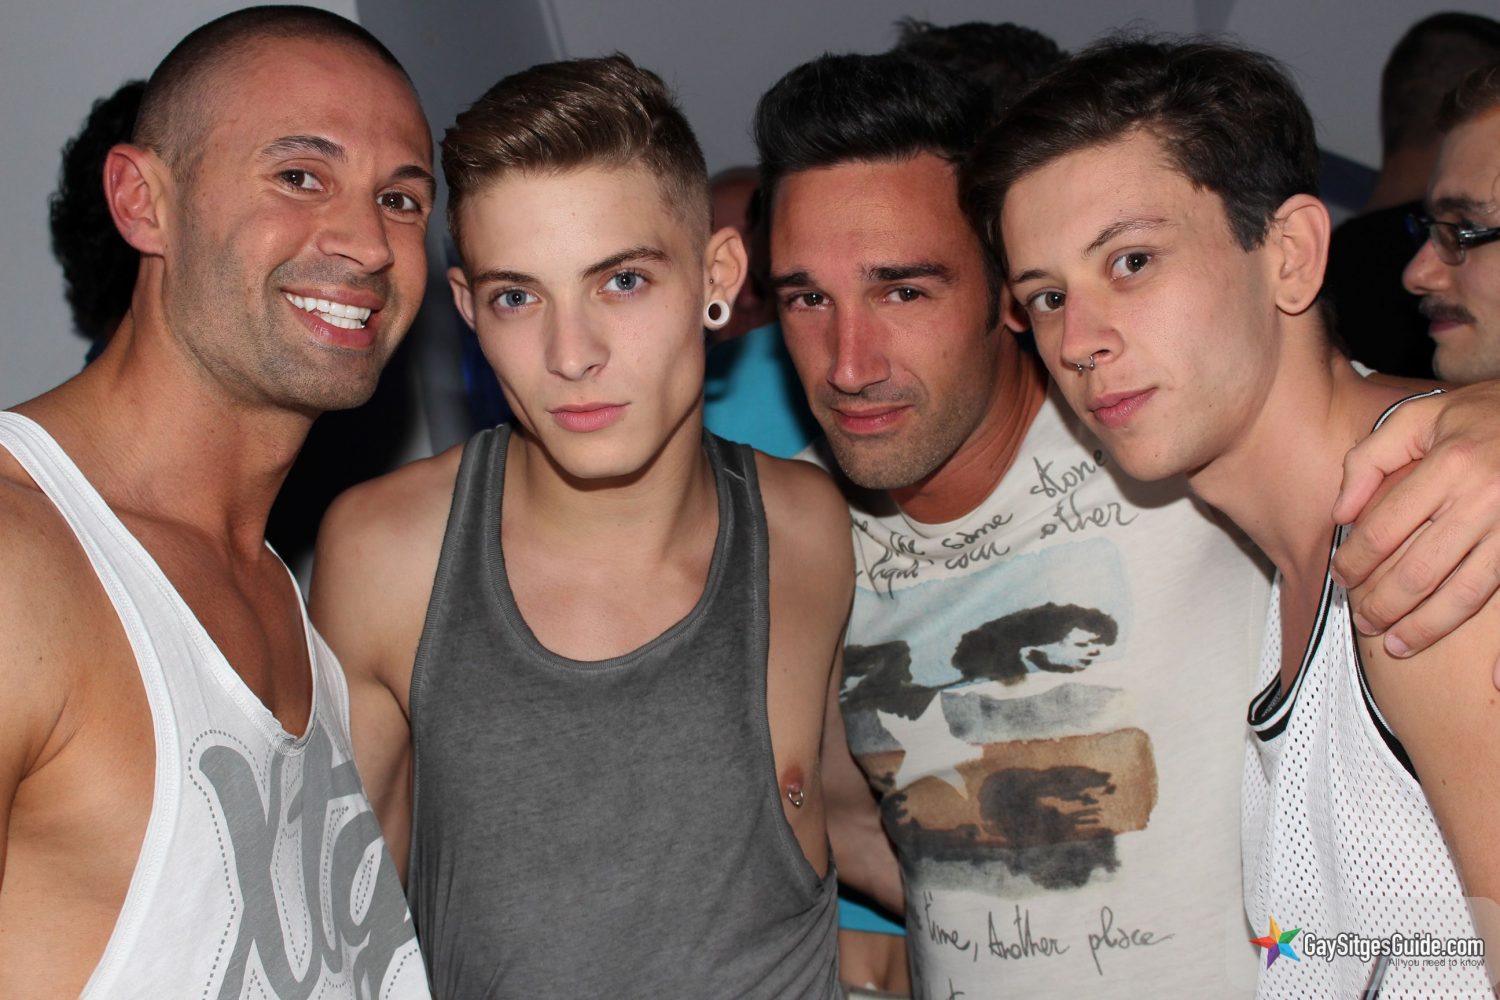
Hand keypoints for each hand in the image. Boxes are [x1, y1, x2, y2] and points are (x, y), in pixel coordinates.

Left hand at [1331, 382, 1499, 674]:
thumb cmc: (1487, 414)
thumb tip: (1340, 513)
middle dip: (1382, 603)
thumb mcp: (1422, 416)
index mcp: (1452, 465)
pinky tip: (1494, 680)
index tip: (1340, 577)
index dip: (1355, 559)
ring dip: (1427, 627)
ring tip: (1395, 646)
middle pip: (1420, 569)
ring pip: (1467, 593)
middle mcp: (1489, 499)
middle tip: (1360, 622)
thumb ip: (1371, 459)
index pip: (1384, 527)